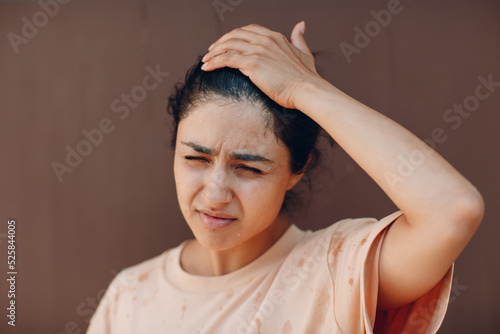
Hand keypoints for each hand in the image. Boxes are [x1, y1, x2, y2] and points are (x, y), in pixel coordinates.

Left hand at [201, 22, 321, 109]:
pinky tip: (207, 68)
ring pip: (228, 45)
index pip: (249, 29)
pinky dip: (214, 62)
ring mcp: (258, 51)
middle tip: (210, 52)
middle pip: (235, 35)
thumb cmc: (306, 77)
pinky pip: (226, 59)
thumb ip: (299, 38)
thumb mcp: (305, 53)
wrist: (306, 89)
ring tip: (205, 61)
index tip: (226, 43)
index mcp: (275, 37)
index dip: (234, 35)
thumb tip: (300, 25)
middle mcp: (265, 40)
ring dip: (213, 53)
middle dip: (220, 42)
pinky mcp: (252, 64)